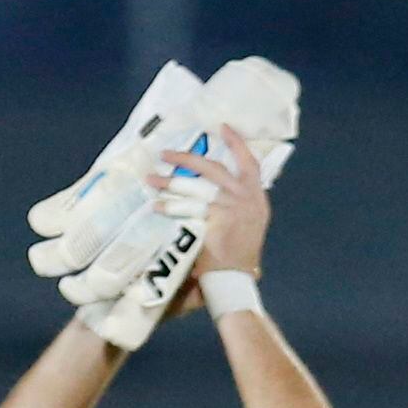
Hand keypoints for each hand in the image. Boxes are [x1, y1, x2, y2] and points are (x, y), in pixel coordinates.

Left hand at [171, 123, 272, 281]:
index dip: (236, 144)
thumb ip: (236, 203)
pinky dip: (171, 207)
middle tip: (165, 154)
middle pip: (214, 169)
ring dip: (171, 183)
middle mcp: (247, 198)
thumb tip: (212, 188)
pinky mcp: (217, 220)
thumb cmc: (238, 257)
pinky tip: (157, 206)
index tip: (223, 127)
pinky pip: (189, 208)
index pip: (250, 163)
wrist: (236, 280)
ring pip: (196, 187)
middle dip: (186, 158)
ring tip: (151, 180)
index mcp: (256, 198)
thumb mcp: (247, 224)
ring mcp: (233, 208)